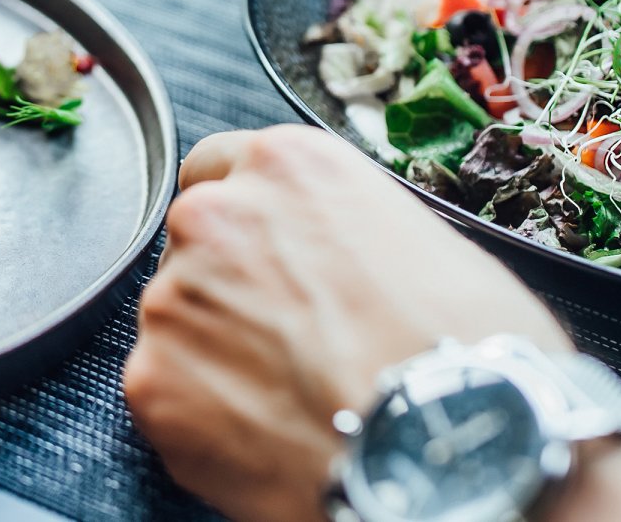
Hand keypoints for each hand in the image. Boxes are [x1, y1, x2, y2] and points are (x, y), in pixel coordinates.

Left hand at [126, 125, 620, 521]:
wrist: (451, 454)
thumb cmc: (468, 356)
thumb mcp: (430, 246)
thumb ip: (349, 232)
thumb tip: (339, 261)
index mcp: (288, 167)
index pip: (219, 166)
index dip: (246, 218)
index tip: (264, 254)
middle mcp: (217, 217)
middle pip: (195, 245)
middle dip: (230, 288)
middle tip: (291, 343)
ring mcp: (174, 299)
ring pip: (179, 322)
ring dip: (217, 353)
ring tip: (293, 399)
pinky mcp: (152, 382)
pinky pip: (169, 394)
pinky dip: (204, 418)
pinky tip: (269, 437)